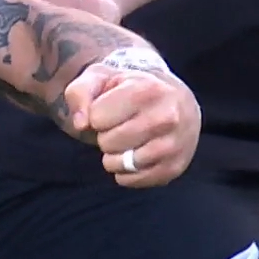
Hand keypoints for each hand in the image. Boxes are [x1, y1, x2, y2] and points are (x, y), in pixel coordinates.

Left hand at [63, 58, 200, 187]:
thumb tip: (81, 124)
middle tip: (121, 126)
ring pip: (120, 164)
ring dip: (114, 157)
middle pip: (108, 143)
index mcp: (148, 89)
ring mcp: (173, 145)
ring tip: (127, 141)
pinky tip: (135, 156)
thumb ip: (80, 93)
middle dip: (106, 136)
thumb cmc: (133, 89)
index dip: (97, 115)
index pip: (96, 118)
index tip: (112, 109)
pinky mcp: (174, 168)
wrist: (177, 103)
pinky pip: (131, 180)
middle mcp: (167, 117)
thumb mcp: (102, 78)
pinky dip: (126, 173)